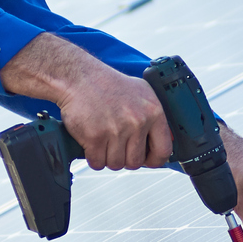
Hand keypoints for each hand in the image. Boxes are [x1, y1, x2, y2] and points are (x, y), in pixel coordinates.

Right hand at [1, 34, 170, 169]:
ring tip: (103, 142)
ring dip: (107, 158)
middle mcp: (137, 122)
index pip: (163, 150)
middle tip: (117, 147)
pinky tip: (92, 144)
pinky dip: (93, 158)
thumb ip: (153, 117)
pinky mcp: (95, 137)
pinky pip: (97, 162)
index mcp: (153, 112)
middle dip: (125, 159)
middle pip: (135, 162)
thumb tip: (159, 142)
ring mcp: (116, 130)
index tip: (147, 160)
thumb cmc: (108, 85)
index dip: (154, 160)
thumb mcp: (141, 93)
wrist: (79, 77)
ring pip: (116, 164)